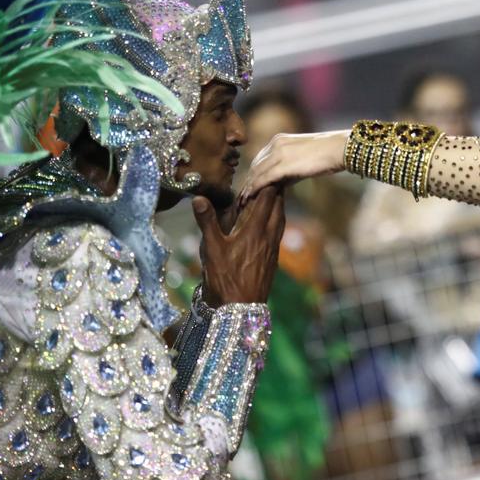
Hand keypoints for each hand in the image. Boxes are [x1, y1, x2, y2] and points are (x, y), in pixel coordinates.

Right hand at [193, 187, 284, 305]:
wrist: (240, 309)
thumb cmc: (225, 278)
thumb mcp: (212, 248)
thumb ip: (207, 221)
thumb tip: (199, 198)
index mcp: (257, 230)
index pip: (268, 199)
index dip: (267, 183)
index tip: (266, 170)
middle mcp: (270, 237)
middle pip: (279, 208)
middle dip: (276, 192)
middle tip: (272, 178)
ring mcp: (273, 249)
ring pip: (281, 221)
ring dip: (278, 207)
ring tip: (273, 197)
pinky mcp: (273, 260)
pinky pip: (278, 234)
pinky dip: (275, 222)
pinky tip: (268, 225)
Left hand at [239, 130, 349, 202]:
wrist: (339, 148)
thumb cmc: (327, 154)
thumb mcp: (302, 158)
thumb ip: (288, 168)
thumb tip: (279, 183)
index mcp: (279, 140)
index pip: (260, 159)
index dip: (253, 174)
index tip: (248, 187)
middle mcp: (276, 144)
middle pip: (255, 165)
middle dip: (247, 182)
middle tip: (240, 197)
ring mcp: (279, 153)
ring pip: (256, 172)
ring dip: (248, 187)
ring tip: (242, 201)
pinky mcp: (284, 164)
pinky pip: (264, 178)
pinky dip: (254, 188)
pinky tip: (249, 197)